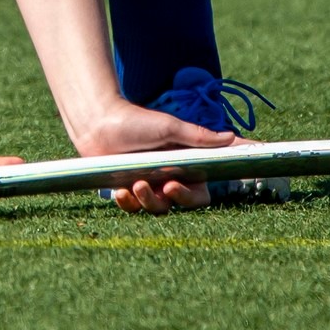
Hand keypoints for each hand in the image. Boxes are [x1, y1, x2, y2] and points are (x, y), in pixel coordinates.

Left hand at [75, 101, 237, 215]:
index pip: (210, 179)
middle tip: (170, 187)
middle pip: (188, 202)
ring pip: (159, 208)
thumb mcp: (169, 127)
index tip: (228, 180)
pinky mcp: (127, 192)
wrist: (99, 121)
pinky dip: (129, 203)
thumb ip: (199, 137)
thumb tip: (230, 138)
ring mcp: (149, 186)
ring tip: (138, 184)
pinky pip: (133, 208)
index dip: (221, 183)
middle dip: (181, 198)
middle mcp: (171, 177)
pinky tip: (122, 192)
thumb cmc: (137, 121)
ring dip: (150, 200)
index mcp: (186, 163)